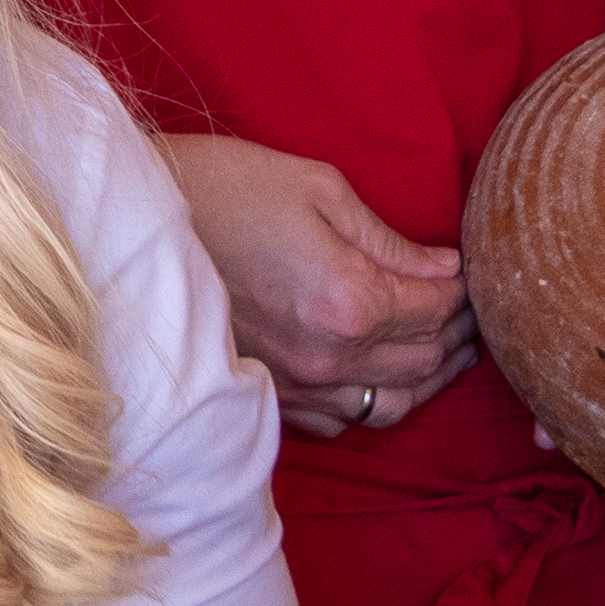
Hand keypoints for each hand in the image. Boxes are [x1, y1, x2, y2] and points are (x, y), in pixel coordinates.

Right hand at [155, 134, 473, 438]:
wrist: (134, 217)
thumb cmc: (225, 186)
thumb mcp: (317, 187)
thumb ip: (387, 238)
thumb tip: (444, 269)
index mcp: (349, 299)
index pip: (437, 307)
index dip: (463, 286)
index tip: (468, 268)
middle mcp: (330, 354)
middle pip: (426, 357)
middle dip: (458, 329)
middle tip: (470, 305)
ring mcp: (298, 382)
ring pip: (396, 400)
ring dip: (428, 373)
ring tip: (443, 345)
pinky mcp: (271, 391)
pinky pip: (345, 418)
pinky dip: (374, 398)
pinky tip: (380, 371)